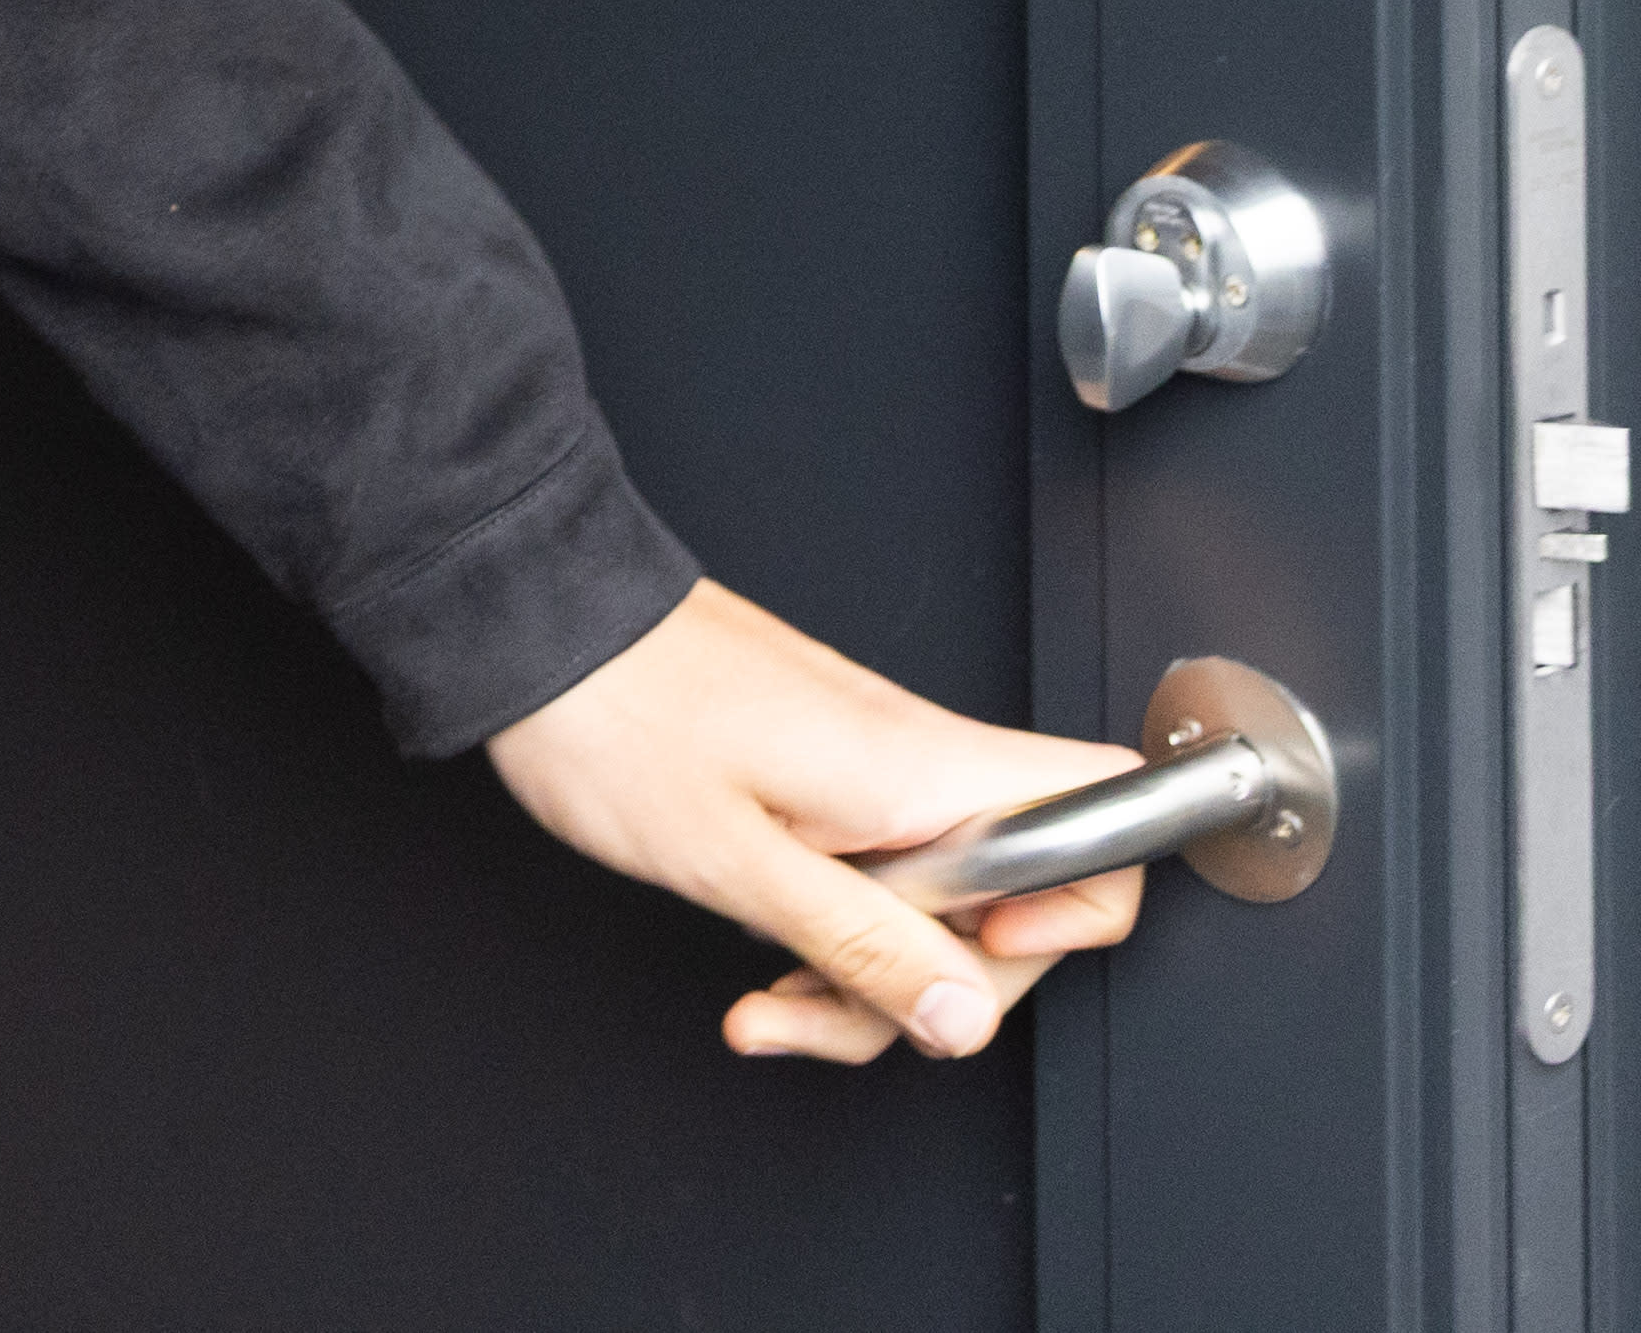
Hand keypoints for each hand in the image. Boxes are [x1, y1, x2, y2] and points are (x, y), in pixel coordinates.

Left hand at [479, 578, 1151, 1061]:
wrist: (534, 624)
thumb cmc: (616, 715)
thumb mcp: (735, 862)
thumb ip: (863, 944)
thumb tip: (966, 1016)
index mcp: (923, 768)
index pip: (1106, 814)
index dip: (1085, 903)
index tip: (993, 957)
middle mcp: (919, 764)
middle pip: (1017, 903)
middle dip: (937, 986)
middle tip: (837, 1004)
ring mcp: (875, 774)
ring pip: (933, 910)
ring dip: (861, 981)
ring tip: (768, 1002)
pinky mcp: (828, 786)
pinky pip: (872, 884)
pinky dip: (826, 940)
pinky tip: (760, 962)